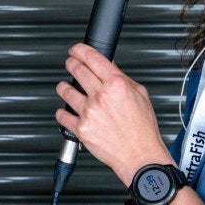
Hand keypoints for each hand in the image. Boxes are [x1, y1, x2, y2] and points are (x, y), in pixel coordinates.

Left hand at [54, 43, 171, 184]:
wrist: (139, 156)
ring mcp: (89, 112)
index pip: (92, 58)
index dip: (80, 50)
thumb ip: (123, 79)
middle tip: (70, 63)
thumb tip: (110, 66)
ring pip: (65, 91)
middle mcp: (101, 96)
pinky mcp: (81, 128)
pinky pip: (62, 115)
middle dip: (71, 63)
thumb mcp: (140, 95)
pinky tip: (66, 111)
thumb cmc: (143, 129)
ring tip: (65, 88)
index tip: (75, 49)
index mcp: (117, 85)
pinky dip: (62, 112)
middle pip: (76, 70)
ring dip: (63, 87)